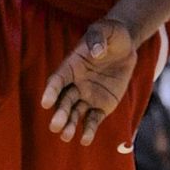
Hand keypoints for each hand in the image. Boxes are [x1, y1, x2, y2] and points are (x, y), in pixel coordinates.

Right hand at [41, 18, 136, 144]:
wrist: (125, 46)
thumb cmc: (111, 34)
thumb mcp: (106, 30)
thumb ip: (98, 38)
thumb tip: (97, 52)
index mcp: (71, 66)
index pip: (57, 80)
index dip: (50, 91)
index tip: (45, 103)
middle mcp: (75, 84)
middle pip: (64, 101)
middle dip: (60, 114)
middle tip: (56, 126)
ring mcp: (87, 96)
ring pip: (75, 114)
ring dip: (70, 125)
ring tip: (67, 136)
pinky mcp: (101, 106)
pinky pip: (93, 119)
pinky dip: (89, 130)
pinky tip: (85, 139)